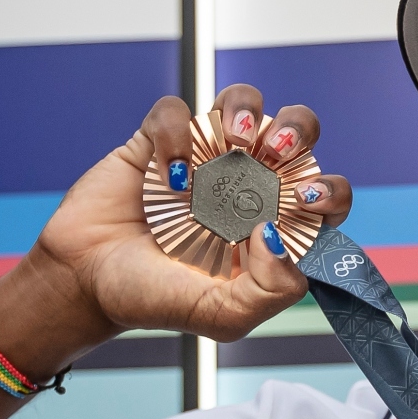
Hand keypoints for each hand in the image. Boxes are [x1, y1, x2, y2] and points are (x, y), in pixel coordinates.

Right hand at [0, 84, 354, 367]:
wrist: (85, 283)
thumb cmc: (155, 298)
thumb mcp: (222, 316)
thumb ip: (269, 290)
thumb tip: (279, 237)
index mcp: (274, 223)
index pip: (326, 196)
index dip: (332, 193)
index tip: (310, 202)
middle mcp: (247, 183)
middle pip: (296, 132)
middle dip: (299, 130)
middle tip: (278, 152)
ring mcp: (204, 156)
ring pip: (243, 103)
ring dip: (246, 109)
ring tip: (235, 143)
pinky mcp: (160, 139)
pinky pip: (177, 111)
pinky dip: (177, 133)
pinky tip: (170, 175)